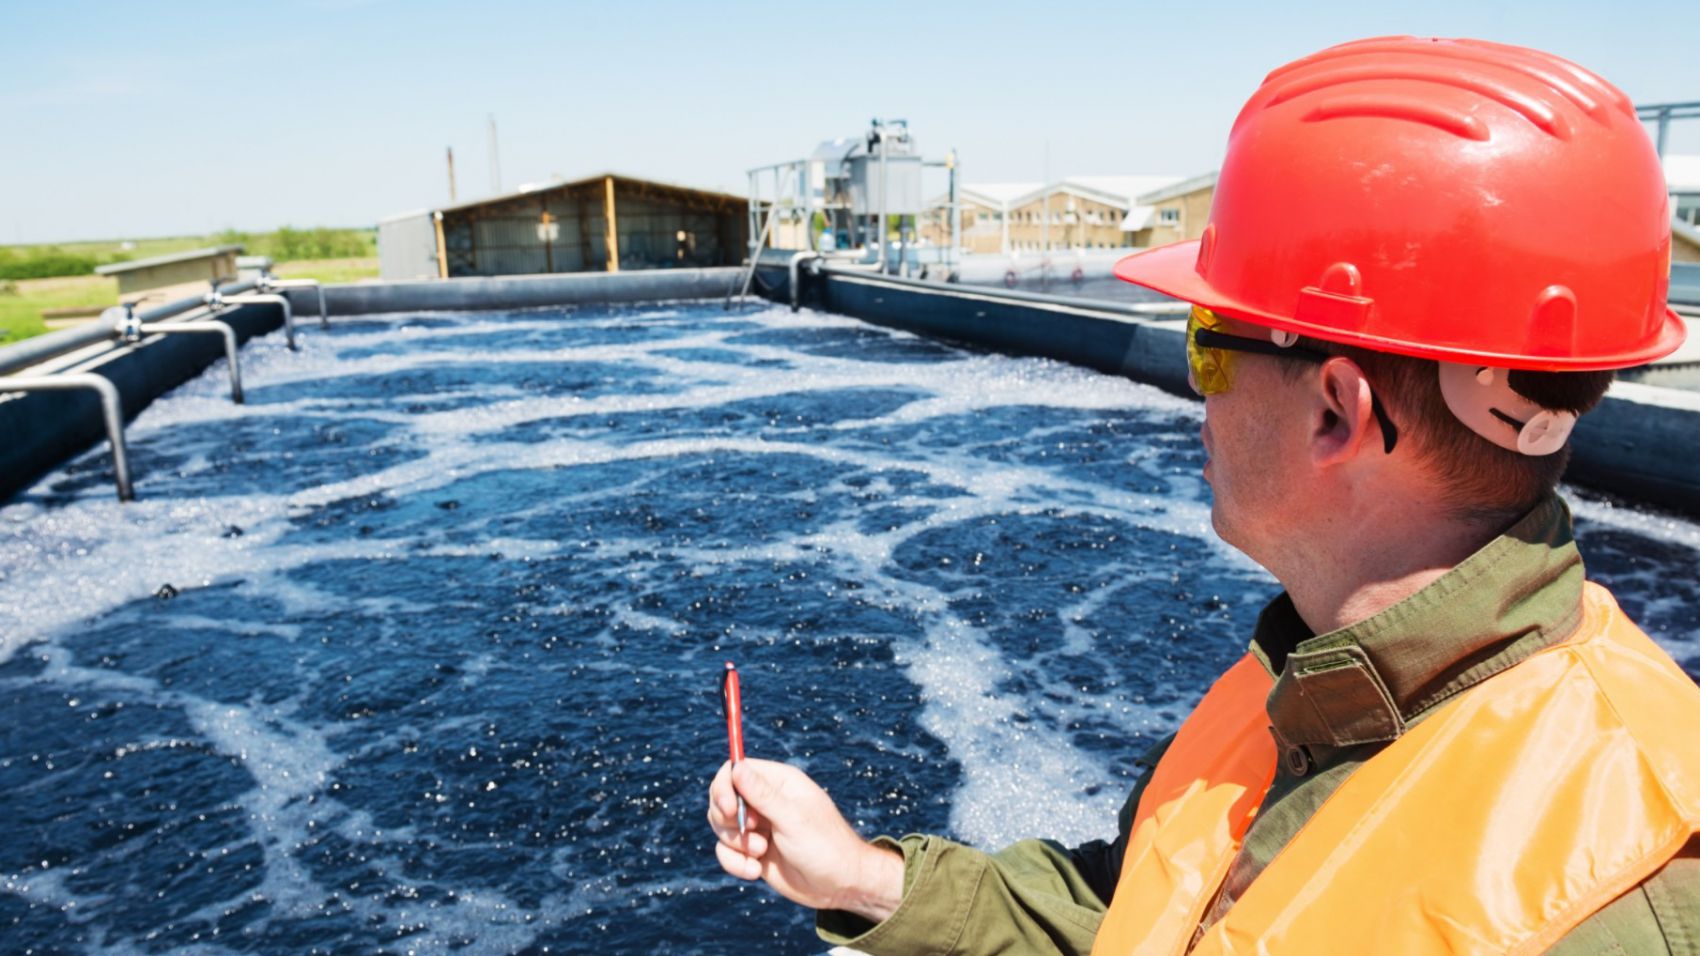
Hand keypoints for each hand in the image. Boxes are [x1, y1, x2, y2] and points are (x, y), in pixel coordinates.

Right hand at [708, 758, 905, 922]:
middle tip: (749, 832)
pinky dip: (735, 863)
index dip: (724, 787)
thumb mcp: (793, 819)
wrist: (840, 886)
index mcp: (779, 783)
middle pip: (722, 798)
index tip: (729, 810)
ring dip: (734, 843)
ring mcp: (758, 827)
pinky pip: (726, 851)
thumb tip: (736, 767)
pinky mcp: (753, 851)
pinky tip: (755, 872)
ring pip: (721, 826)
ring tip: (761, 853)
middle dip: (727, 819)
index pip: (735, 770)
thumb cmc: (825, 847)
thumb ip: (762, 795)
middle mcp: (765, 801)